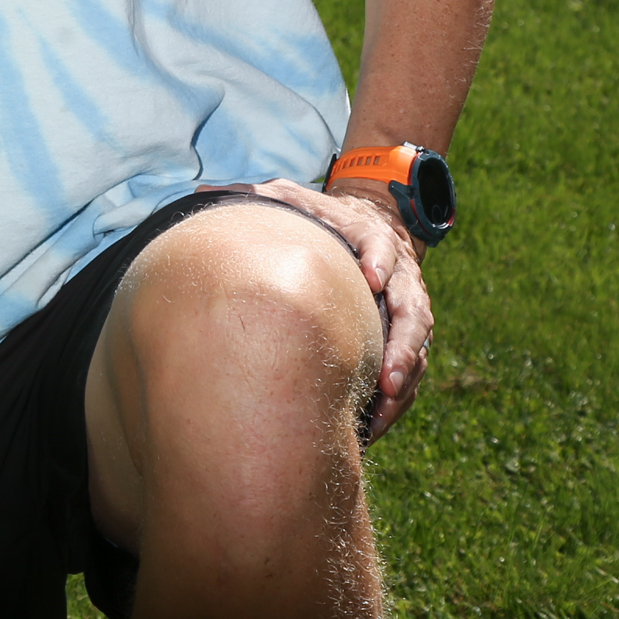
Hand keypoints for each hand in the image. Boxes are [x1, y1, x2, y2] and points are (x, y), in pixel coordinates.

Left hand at [250, 176, 432, 442]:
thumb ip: (262, 199)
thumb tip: (202, 192)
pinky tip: (372, 426)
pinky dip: (395, 400)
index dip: (380, 259)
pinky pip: (409, 373)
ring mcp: (404, 309)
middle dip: (403, 345)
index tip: (371, 278)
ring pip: (416, 348)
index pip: (382, 245)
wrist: (359, 230)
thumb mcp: (292, 201)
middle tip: (387, 377)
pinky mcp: (403, 338)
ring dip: (403, 379)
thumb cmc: (316, 221)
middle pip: (413, 310)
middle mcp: (397, 277)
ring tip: (382, 407)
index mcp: (370, 238)